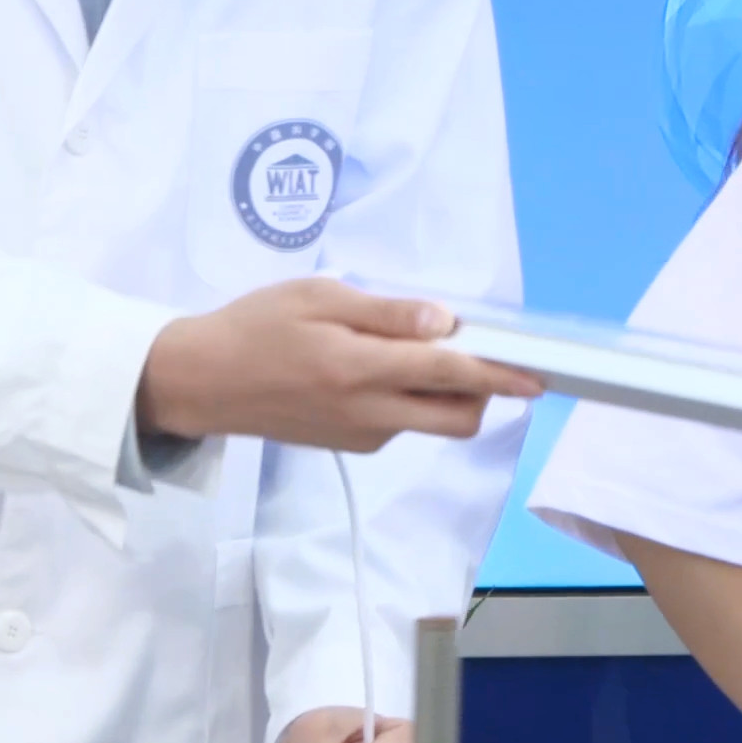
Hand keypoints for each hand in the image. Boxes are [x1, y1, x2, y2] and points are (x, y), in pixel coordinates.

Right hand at [139, 278, 542, 452]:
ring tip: (407, 348)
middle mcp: (370, 413)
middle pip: (458, 418)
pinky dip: (411, 399)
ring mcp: (363, 435)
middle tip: (476, 352)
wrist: (202, 382)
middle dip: (484, 392)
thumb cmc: (257, 327)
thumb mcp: (319, 298)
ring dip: (444, 392)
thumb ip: (387, 314)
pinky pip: (403, 424)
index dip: (501, 374)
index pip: (451, 375)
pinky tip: (377, 368)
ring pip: (431, 421)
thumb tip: (445, 322)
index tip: (539, 375)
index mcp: (361, 369)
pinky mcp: (352, 445)